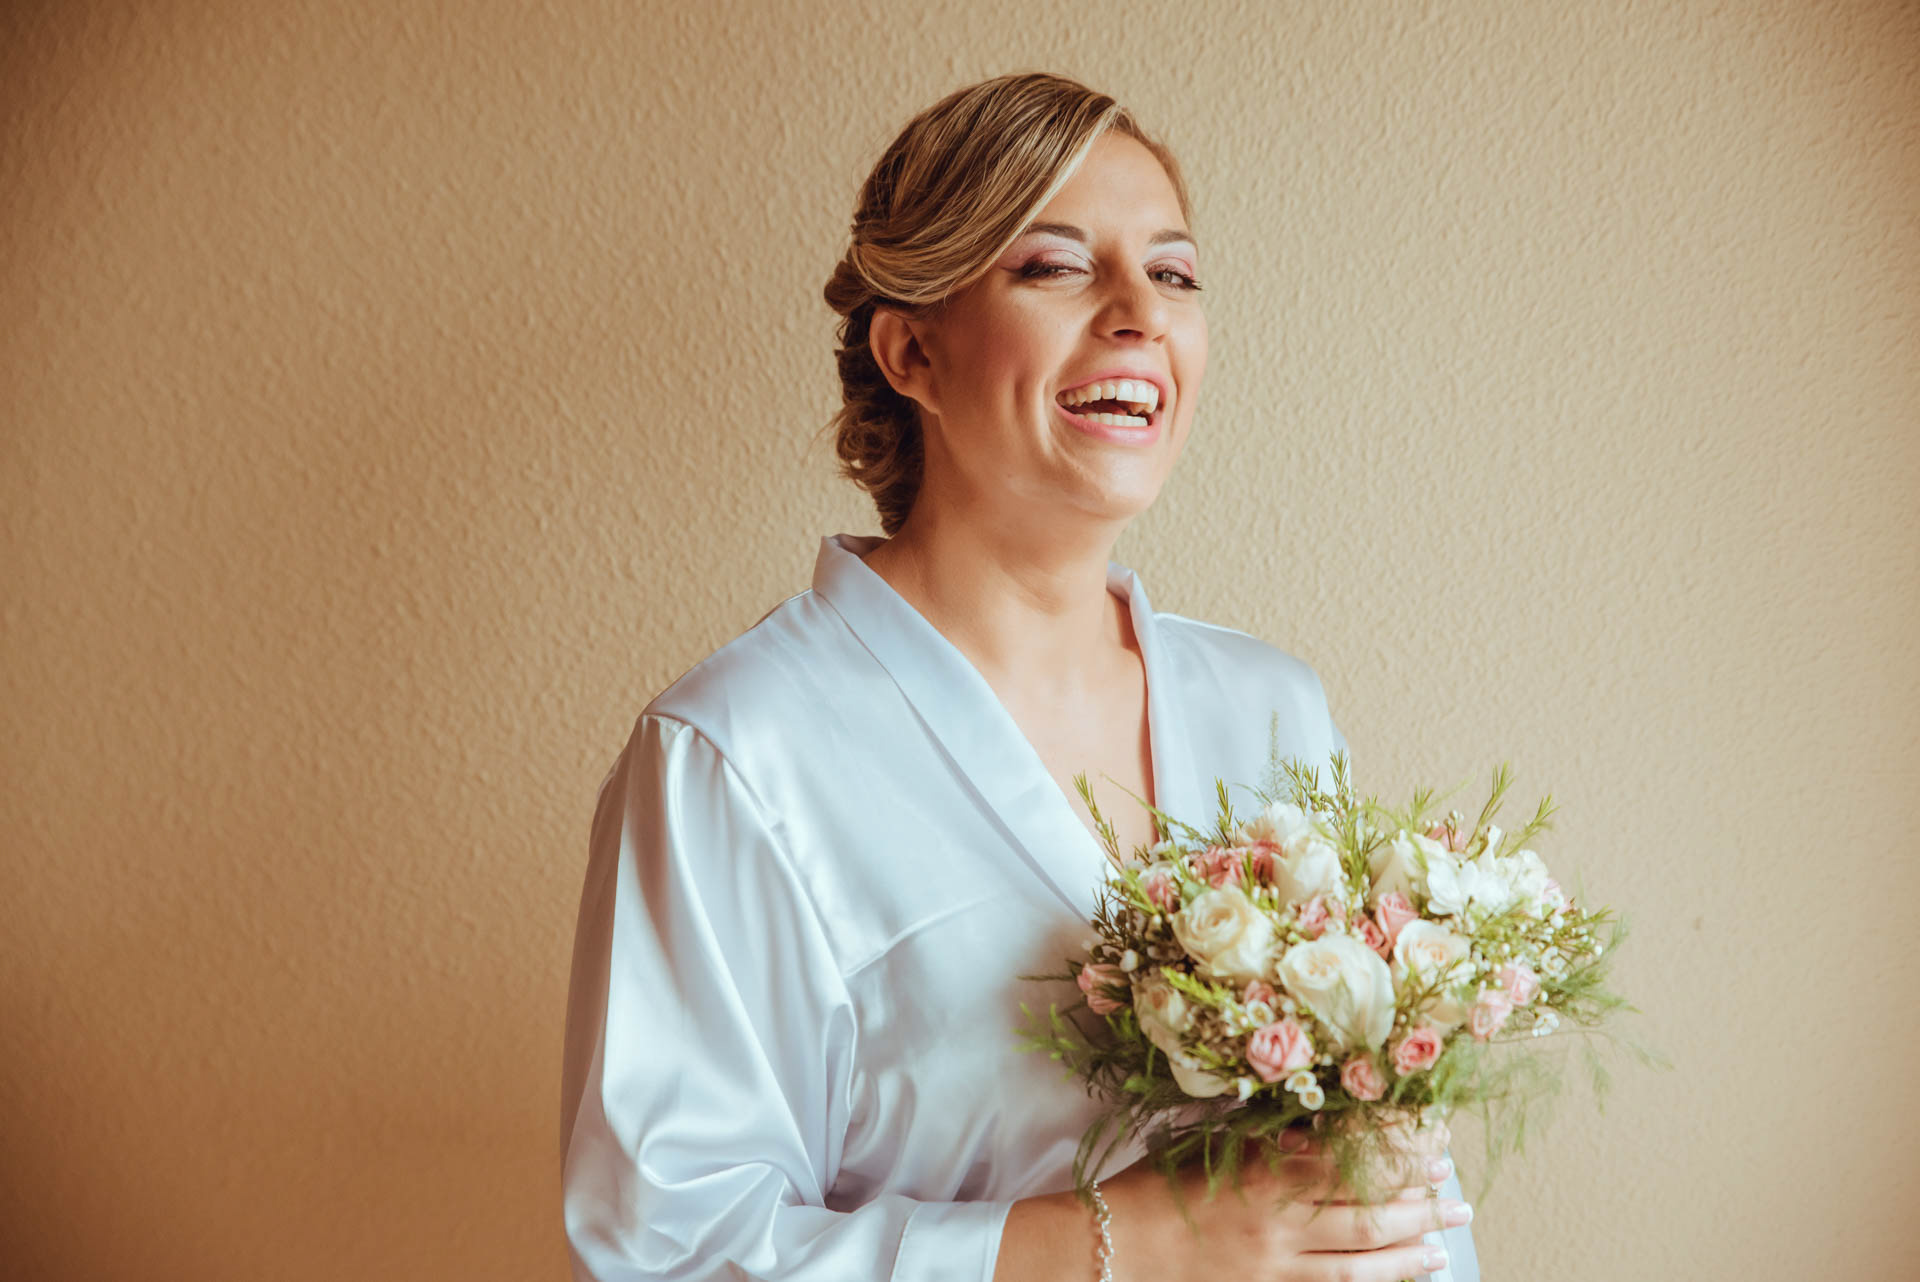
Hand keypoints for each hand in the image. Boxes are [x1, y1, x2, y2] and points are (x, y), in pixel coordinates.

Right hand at [1097, 1125, 1470, 1281]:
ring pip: (1360, 1262)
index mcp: (1261, 1173)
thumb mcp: (1208, 1145)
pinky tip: (1401, 1273)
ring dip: (1408, 1249)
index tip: (1428, 1142)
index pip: (1346, 1161)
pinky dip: (1372, 1281)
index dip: (1394, 1153)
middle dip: (1417, 1204)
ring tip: (1444, 1241)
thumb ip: (1265, 1138)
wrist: (1114, 1249)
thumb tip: (1318, 1128)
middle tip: (1454, 1192)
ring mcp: (1275, 1265)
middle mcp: (1277, 1222)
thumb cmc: (1154, 1187)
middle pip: (1365, 1214)